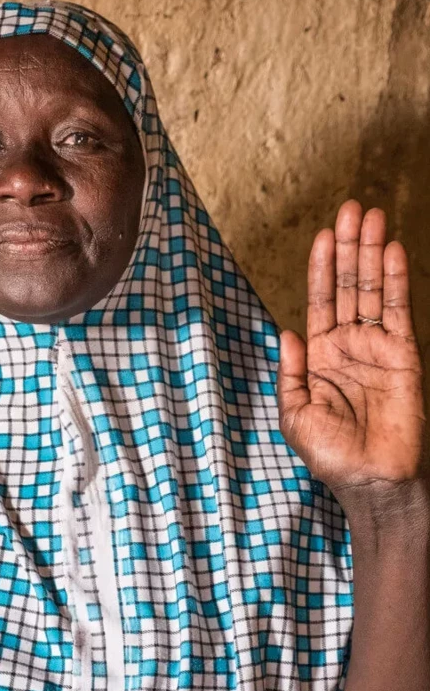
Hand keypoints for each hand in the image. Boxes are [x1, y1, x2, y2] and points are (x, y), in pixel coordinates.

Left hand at [277, 199, 426, 498]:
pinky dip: (395, 281)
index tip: (323, 234)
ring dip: (372, 253)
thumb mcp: (295, 412)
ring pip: (372, 290)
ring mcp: (377, 348)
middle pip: (347, 285)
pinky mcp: (404, 356)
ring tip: (371, 216)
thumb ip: (291, 372)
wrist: (370, 481)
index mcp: (320, 355)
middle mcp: (348, 345)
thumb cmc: (330, 454)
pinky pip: (398, 312)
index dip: (321, 268)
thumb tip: (286, 331)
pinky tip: (392, 252)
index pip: (319, 301)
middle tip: (351, 208)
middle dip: (349, 248)